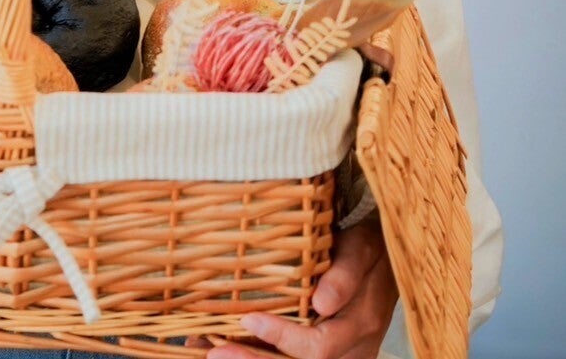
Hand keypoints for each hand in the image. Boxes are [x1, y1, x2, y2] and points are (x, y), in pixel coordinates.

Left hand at [211, 217, 397, 358]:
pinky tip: (230, 350)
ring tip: (213, 354)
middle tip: (215, 351)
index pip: (319, 347)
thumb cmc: (366, 249)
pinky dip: (263, 357)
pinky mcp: (330, 357)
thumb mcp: (360, 249)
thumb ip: (344, 275)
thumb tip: (321, 303)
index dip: (283, 339)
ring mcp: (342, 358)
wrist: (384, 263)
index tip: (248, 320)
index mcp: (361, 324)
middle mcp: (353, 351)